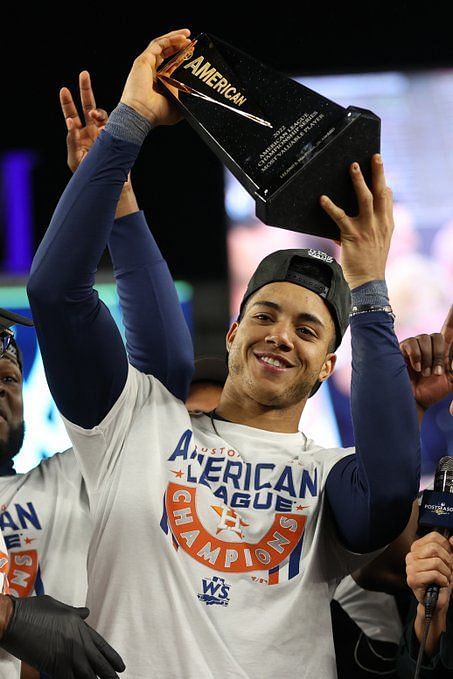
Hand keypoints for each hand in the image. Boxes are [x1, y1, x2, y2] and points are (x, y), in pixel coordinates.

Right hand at [0, 594, 124, 677]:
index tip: (120, 666)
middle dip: (109, 674)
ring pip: (88, 675)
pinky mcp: (55, 666)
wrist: (16, 619)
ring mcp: (68, 655)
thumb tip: (86, 612)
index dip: (112, 658)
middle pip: (99, 663)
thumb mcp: (59, 606)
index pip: (102, 646)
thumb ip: (74, 612)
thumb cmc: (35, 610)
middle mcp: (79, 642)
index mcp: (81, 627)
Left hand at [60, 71, 108, 172]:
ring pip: (101, 114)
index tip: (64, 90)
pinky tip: (103, 129)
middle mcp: (91, 131)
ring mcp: (105, 133)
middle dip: (86, 90)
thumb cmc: (90, 174)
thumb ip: (71, 141)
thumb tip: (70, 122)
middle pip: (87, 106)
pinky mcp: (116, 137)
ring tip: (94, 116)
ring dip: (98, 111)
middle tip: (84, 74)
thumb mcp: (75, 159)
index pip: (71, 115)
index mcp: (79, 135)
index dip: (67, 103)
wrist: (109, 184)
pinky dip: (107, 124)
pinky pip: (113, 125)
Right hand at [120, 29, 190, 124]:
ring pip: (161, 45)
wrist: (143, 113)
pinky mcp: (143, 60)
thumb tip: (191, 92)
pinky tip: (181, 38)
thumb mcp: (176, 106)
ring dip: (174, 37)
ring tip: (187, 34)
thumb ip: (182, 98)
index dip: (180, 57)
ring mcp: (146, 64)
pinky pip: (158, 44)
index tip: (191, 53)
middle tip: (190, 41)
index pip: (169, 64)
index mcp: (157, 81)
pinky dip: (170, 39)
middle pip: (165, 51)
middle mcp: (150, 71)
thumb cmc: (155, 113)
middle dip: (177, 44)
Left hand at [320, 154, 393, 288]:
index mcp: (387, 224)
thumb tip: (369, 211)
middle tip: (375, 157)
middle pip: (381, 193)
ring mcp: (367, 229)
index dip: (384, 182)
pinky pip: (340, 217)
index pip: (388, 199)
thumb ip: (377, 224)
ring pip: (365, 199)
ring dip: (359, 181)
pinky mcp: (352, 235)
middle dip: (378, 173)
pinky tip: (323, 199)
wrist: (368, 281)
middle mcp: (380, 223)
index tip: (380, 167)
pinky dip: (331, 207)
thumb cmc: (370, 262)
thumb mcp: (380, 241)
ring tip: (353, 167)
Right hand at [400, 306, 452, 412]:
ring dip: (428, 359)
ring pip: (426, 339)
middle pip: (439, 336)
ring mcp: (415, 346)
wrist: (413, 401)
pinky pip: (413, 344)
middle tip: (438, 372)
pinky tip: (415, 368)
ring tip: (424, 373)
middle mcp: (429, 345)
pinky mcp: (402, 348)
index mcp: (443, 349)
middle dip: (440, 355)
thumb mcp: (452, 380)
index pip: (450, 327)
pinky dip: (416, 357)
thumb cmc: (432, 392)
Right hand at [406, 532, 452, 613]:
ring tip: (444, 579)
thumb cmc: (441, 580)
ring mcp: (410, 567)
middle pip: (434, 548)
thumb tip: (452, 538)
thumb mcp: (448, 561)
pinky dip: (443, 581)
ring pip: (436, 562)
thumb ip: (451, 548)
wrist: (436, 601)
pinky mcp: (413, 579)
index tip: (448, 558)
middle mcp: (411, 556)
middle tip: (447, 571)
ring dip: (446, 573)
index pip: (434, 537)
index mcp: (417, 548)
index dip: (446, 547)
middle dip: (447, 561)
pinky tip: (440, 584)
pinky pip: (434, 574)